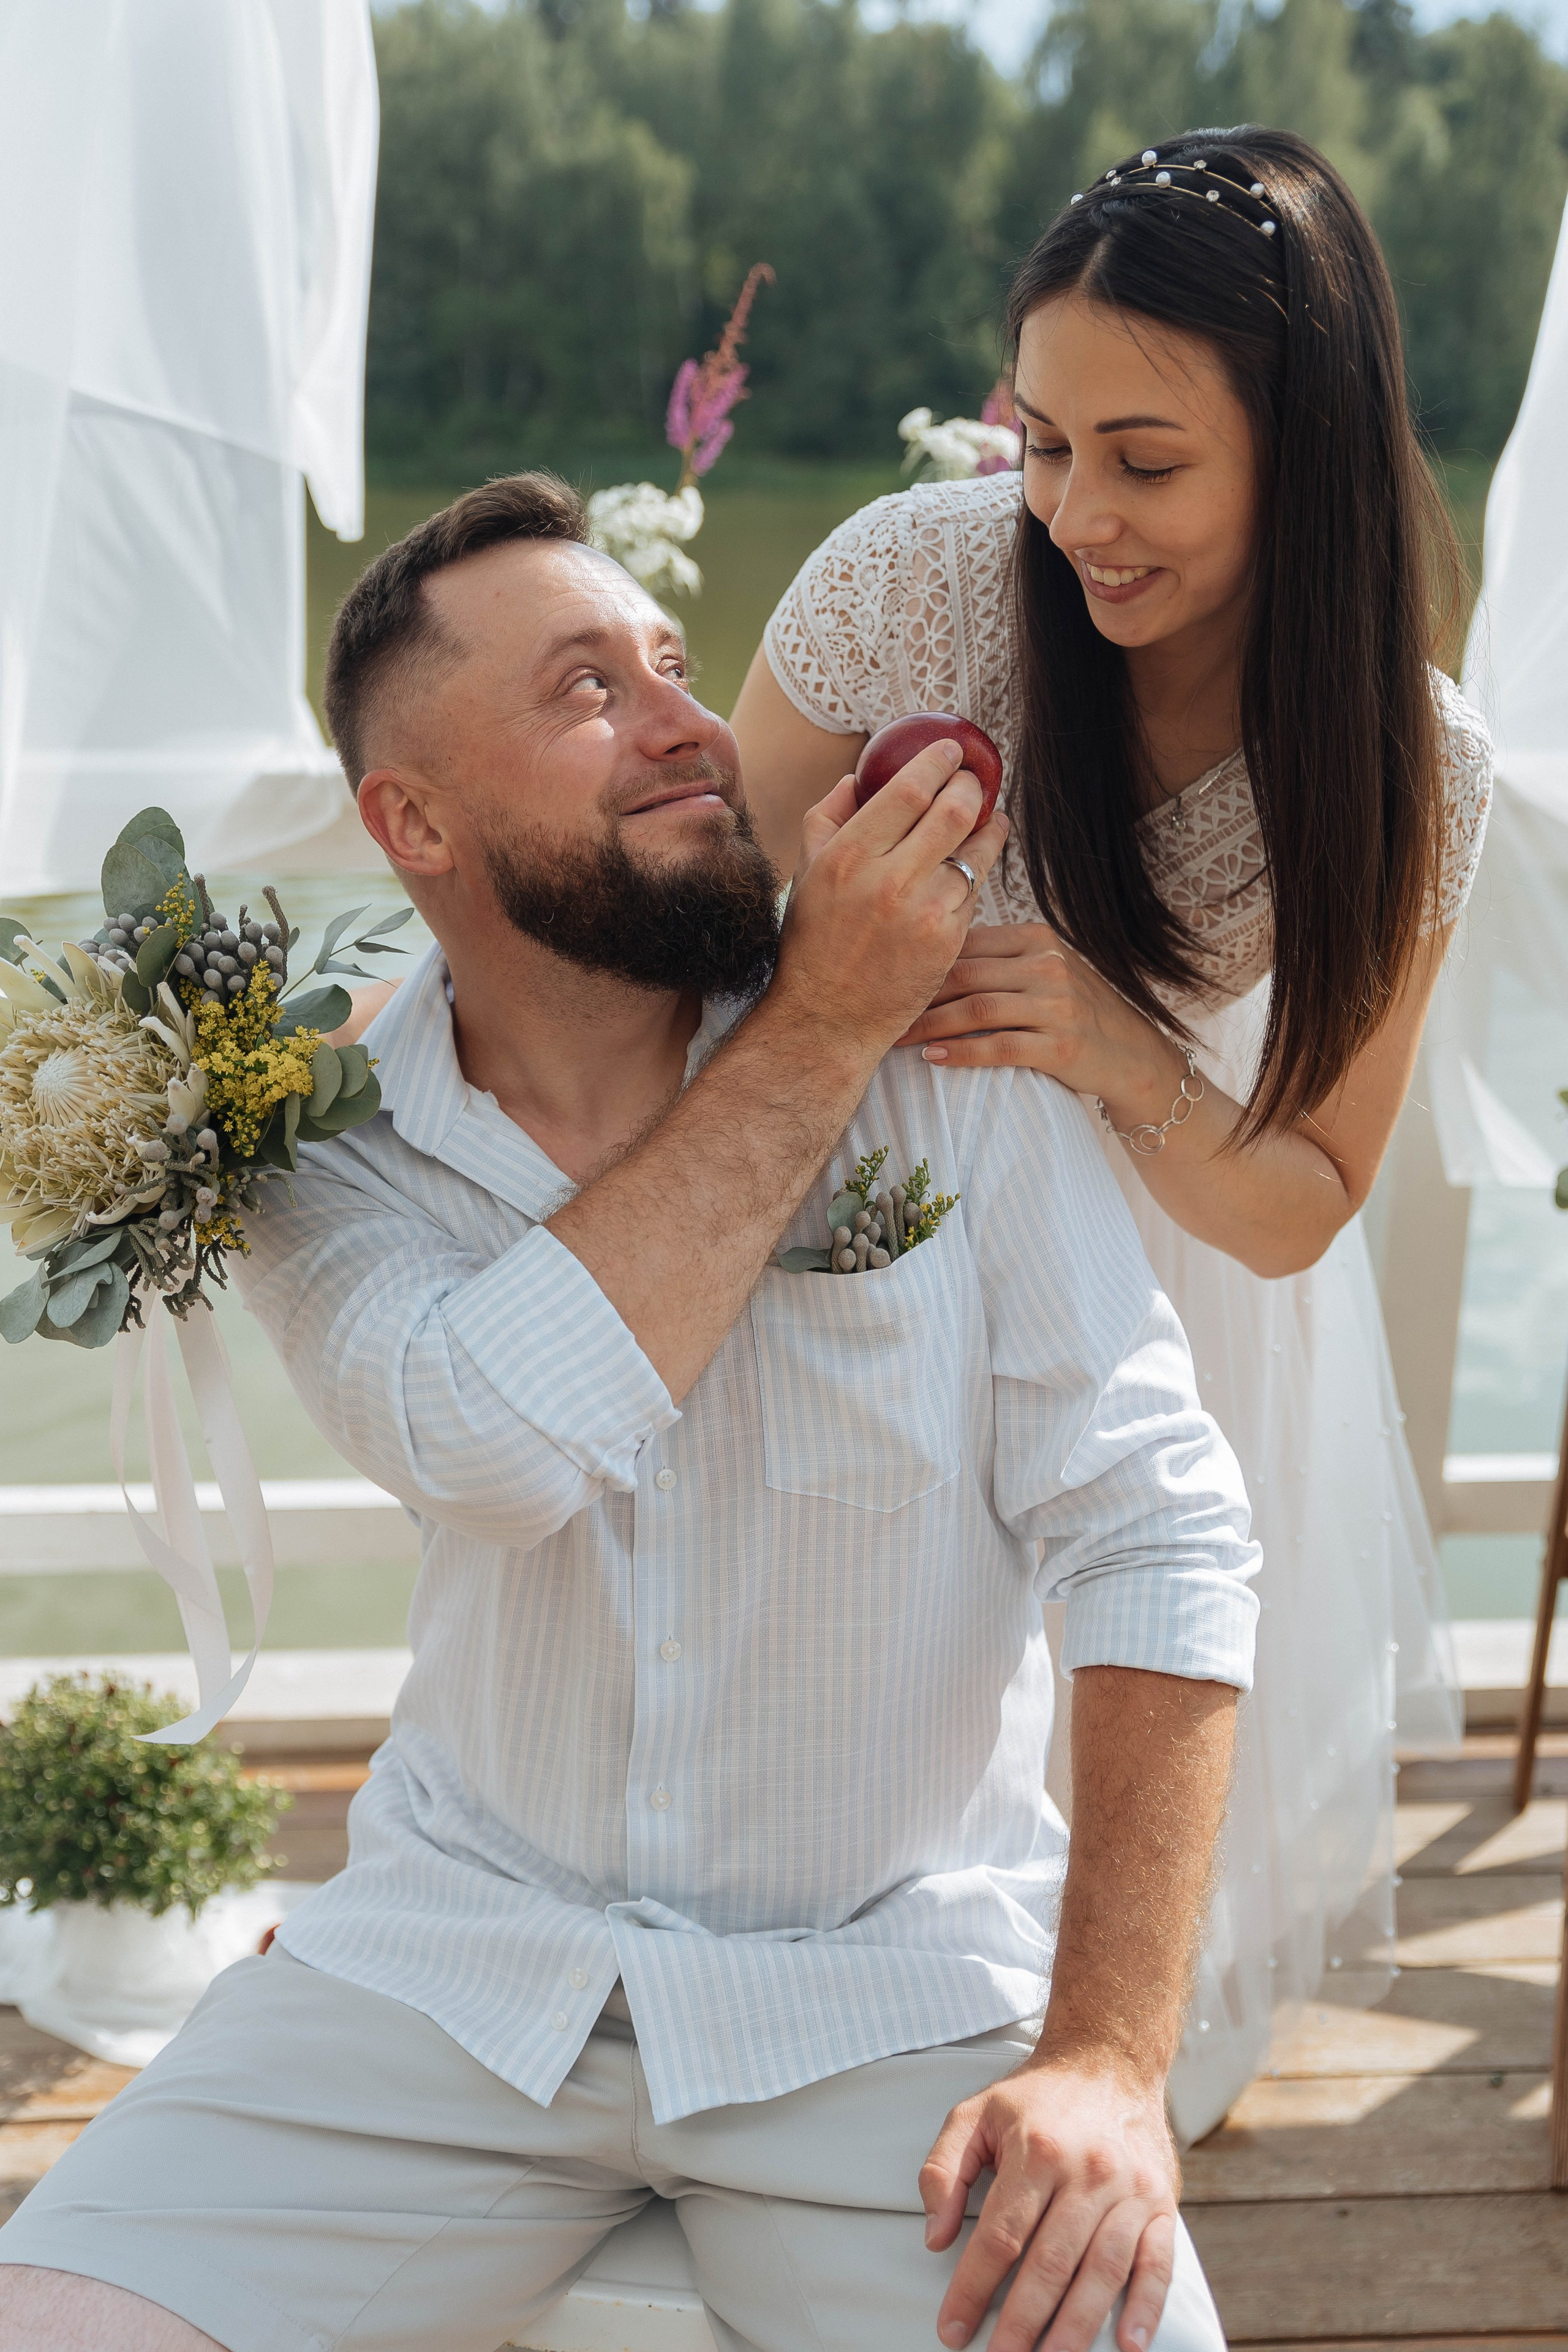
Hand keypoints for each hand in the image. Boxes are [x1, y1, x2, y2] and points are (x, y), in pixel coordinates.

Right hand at [771, 743, 1007, 1061]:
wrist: (827, 1018)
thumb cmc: (813, 943)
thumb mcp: (806, 874)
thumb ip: (827, 818)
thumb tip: (856, 777)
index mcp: (849, 856)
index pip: (910, 789)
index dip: (938, 762)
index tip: (951, 750)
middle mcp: (888, 881)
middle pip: (954, 811)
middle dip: (972, 787)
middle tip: (974, 780)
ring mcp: (924, 913)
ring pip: (975, 852)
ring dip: (988, 828)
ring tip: (990, 818)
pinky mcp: (948, 941)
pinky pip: (974, 892)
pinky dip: (977, 872)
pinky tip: (975, 864)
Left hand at [898, 923, 1184, 1127]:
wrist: (1132, 1055)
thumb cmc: (1073, 1011)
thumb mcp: (1041, 970)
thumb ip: (996, 958)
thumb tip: (925, 948)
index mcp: (1036, 938)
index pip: (966, 940)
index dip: (920, 956)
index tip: (883, 971)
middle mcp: (1048, 964)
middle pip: (965, 972)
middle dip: (916, 991)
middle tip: (876, 1006)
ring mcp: (1058, 1004)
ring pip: (977, 1008)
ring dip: (930, 1024)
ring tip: (897, 1037)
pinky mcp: (1062, 1045)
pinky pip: (1000, 1047)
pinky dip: (962, 1052)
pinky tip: (933, 1058)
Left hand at [921, 2057, 1179, 2351]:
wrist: (1111, 2060)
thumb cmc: (1035, 2097)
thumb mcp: (975, 2114)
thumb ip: (943, 2170)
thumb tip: (935, 2238)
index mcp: (1038, 2152)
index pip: (1000, 2237)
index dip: (972, 2289)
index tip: (951, 2331)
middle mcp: (1088, 2172)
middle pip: (1051, 2265)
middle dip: (1021, 2325)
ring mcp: (1130, 2189)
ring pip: (1102, 2272)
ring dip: (1076, 2330)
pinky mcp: (1162, 2201)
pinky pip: (1157, 2262)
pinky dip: (1146, 2307)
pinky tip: (1128, 2345)